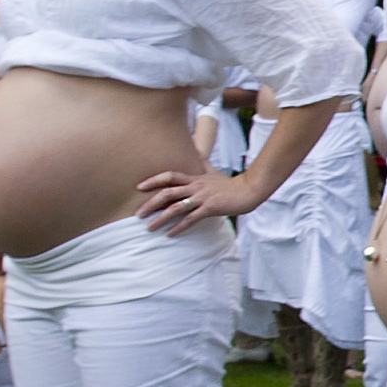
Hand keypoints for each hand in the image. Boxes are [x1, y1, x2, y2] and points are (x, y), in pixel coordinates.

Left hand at [135, 166, 255, 230]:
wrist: (249, 190)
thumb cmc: (230, 183)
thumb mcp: (212, 171)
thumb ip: (201, 163)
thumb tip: (195, 151)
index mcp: (194, 178)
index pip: (169, 176)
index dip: (153, 180)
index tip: (139, 187)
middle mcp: (195, 186)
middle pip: (168, 192)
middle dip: (150, 203)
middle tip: (138, 214)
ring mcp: (202, 197)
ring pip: (176, 207)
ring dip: (161, 218)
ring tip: (149, 228)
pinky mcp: (210, 208)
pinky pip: (191, 218)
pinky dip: (179, 227)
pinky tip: (170, 234)